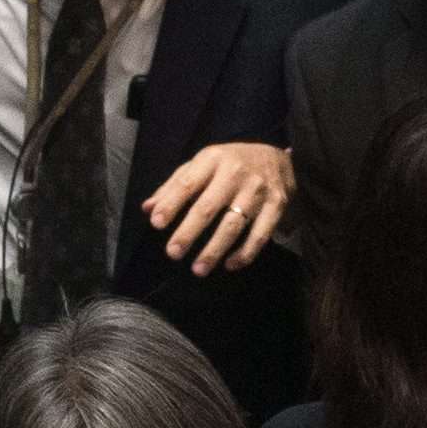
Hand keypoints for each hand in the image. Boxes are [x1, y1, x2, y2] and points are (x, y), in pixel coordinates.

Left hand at [144, 142, 292, 274]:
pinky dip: (245, 253)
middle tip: (173, 253)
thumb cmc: (231, 164)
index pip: (187, 183)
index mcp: (212, 159)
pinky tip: (230, 265)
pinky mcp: (277, 205)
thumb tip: (148, 209)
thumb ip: (175, 185)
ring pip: (233, 225)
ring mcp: (258, 190)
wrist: (278, 159)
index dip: (171, 204)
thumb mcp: (202, 164)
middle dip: (189, 232)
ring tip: (198, 269)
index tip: (156, 224)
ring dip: (215, 250)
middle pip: (208, 207)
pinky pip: (260, 234)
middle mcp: (235, 173)